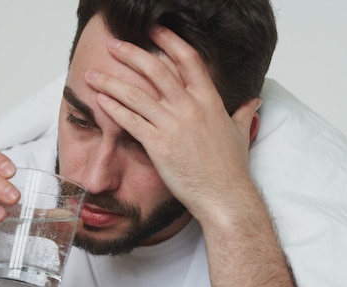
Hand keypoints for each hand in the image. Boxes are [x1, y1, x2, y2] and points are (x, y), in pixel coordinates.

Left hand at [84, 26, 260, 222]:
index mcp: (209, 100)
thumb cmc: (231, 169)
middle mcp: (190, 108)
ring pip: (136, 94)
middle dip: (131, 54)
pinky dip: (113, 109)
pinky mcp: (159, 145)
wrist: (224, 196)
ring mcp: (173, 126)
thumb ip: (243, 113)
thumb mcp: (240, 134)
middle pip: (156, 69)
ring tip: (93, 75)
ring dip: (111, 82)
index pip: (188, 59)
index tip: (154, 31)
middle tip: (113, 45)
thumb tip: (253, 102)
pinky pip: (131, 121)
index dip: (169, 41)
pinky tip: (100, 101)